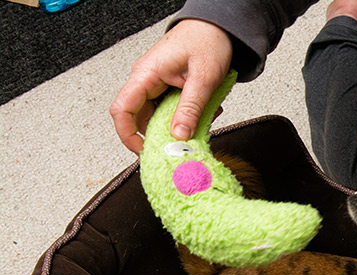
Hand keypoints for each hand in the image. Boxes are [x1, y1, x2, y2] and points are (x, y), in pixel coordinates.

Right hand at [110, 19, 232, 152]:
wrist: (218, 25)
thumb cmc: (208, 40)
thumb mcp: (203, 78)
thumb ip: (191, 109)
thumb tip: (179, 136)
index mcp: (147, 74)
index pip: (122, 110)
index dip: (128, 135)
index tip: (144, 151)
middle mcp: (147, 79)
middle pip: (141, 117)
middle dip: (162, 134)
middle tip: (184, 143)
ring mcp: (157, 83)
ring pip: (159, 116)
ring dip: (180, 125)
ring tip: (202, 119)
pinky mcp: (169, 86)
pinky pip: (172, 109)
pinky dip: (187, 116)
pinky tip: (205, 111)